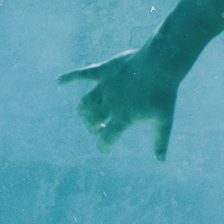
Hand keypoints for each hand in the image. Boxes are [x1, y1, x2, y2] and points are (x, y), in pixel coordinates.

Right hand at [58, 49, 179, 158]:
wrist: (162, 62)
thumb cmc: (164, 92)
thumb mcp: (164, 118)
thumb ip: (160, 140)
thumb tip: (161, 162)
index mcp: (123, 117)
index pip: (106, 139)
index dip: (104, 147)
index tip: (104, 149)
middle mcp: (110, 103)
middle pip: (91, 121)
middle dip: (93, 127)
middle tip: (101, 126)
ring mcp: (105, 87)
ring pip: (85, 103)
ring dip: (84, 110)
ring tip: (89, 112)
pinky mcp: (104, 70)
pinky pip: (82, 74)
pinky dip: (69, 77)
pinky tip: (58, 81)